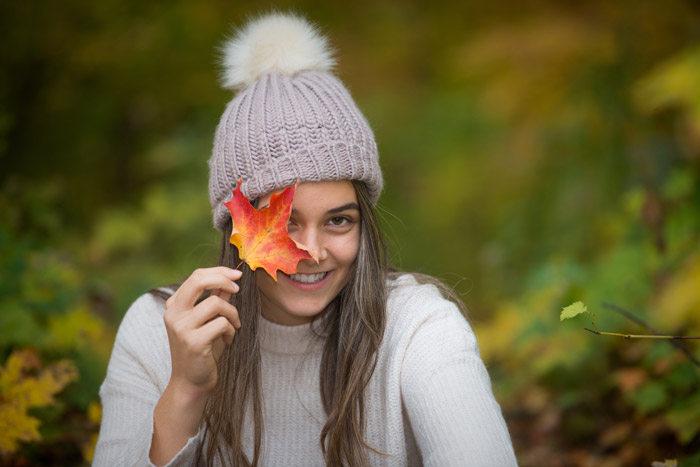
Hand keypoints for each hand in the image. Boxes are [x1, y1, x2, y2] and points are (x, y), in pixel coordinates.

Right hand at [163, 266, 241, 397]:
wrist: (191, 382)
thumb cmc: (202, 350)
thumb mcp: (208, 321)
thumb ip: (215, 299)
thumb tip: (229, 281)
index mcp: (174, 306)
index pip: (196, 276)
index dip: (219, 272)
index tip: (237, 275)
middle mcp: (173, 314)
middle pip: (198, 280)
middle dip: (223, 278)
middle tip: (238, 287)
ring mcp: (181, 327)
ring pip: (216, 303)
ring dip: (232, 313)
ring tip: (235, 325)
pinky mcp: (193, 342)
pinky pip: (222, 323)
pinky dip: (231, 330)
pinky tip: (228, 340)